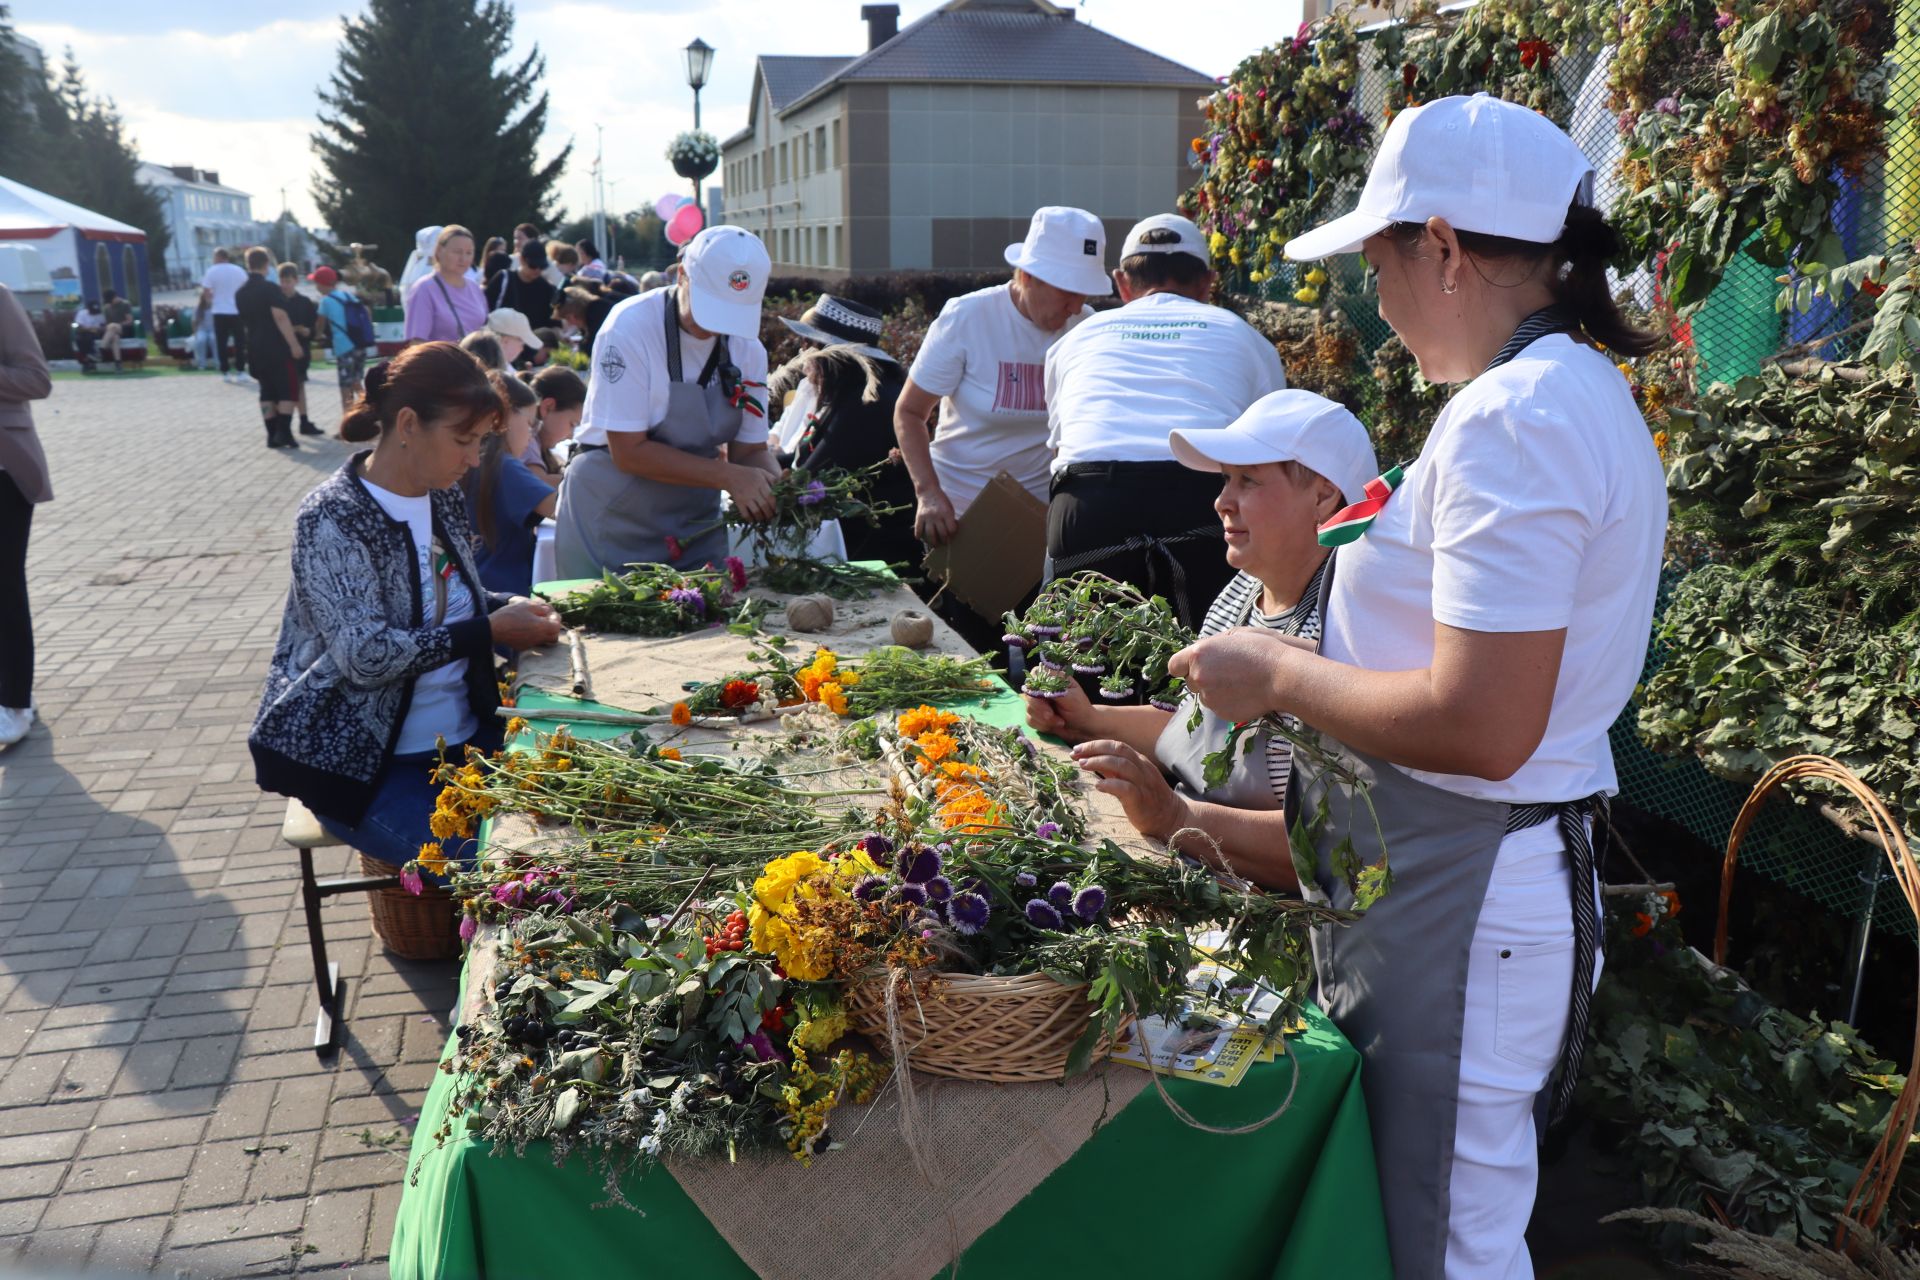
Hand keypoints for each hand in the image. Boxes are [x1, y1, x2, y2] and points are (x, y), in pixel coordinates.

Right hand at [489, 598, 562, 650]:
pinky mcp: (523, 647)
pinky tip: (525, 629)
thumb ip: (541, 609)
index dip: (555, 619)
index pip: (557, 626)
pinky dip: (534, 636)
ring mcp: (531, 644)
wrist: (493, 629)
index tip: (549, 613)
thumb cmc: (510, 615)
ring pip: (544, 640)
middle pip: (554, 636)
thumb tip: (548, 612)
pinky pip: (534, 642)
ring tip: (535, 623)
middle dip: (552, 627)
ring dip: (544, 632)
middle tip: (545, 619)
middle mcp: (539, 638)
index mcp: (542, 627)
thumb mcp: (527, 606)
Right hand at [726, 464, 776, 521]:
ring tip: (764, 519)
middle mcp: (753, 490)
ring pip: (756, 511)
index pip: (771, 497)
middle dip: (770, 514)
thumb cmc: (750, 474)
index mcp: (761, 483)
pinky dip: (751, 519)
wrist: (730, 475)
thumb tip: (786, 486)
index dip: (776, 506)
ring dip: (762, 518)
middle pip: (765, 506)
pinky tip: (753, 520)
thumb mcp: (762, 473)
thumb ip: (774, 479)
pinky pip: (745, 514)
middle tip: (772, 517)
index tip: (778, 510)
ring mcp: (745, 497)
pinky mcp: (738, 502)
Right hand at [914, 486, 958, 545]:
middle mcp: (937, 515)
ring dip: (933, 542)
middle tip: (945, 543)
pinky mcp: (919, 516)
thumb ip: (950, 519)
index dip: (952, 534)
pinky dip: (918, 534)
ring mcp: (927, 517)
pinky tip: (919, 538)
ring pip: (930, 534)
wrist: (928, 491)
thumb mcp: (949, 508)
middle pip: (942, 533)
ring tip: (935, 545)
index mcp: (947, 513)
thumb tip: (951, 532)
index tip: (952, 536)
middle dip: (944, 540)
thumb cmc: (941, 501)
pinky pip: (918, 528)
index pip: (951, 529)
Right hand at [1024, 676, 1096, 741]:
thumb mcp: (1072, 699)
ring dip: (1043, 719)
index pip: (1036, 673)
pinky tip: (1053, 726)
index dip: (1036, 685)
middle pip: (1029, 693)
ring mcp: (1038, 701)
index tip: (1044, 697)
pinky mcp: (1035, 714)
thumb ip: (1057, 691)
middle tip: (1051, 715)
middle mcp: (1043, 688)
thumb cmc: (1081, 710)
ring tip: (1060, 722)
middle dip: (1039, 707)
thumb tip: (1042, 685)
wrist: (1083, 728)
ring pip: (1028, 708)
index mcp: (1054, 678)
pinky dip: (1041, 725)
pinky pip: (1029, 719)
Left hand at [1071, 739, 1188, 841]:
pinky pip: (1126, 788)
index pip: (1116, 745)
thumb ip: (1112, 769)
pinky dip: (1110, 784)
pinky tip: (1097, 786)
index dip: (1095, 745)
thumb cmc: (1147, 798)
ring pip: (1122, 764)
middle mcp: (1142, 768)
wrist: (1170, 817)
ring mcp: (1143, 783)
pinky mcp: (1141, 799)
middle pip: (1118, 749)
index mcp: (1139, 761)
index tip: (1077, 750)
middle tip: (1075, 753)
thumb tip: (1089, 760)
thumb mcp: (1129, 778)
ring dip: (1099, 762)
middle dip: (1095, 748)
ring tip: (1082, 765)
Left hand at [1168, 627, 1312, 724]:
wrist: (1282, 676)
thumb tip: (1201, 655)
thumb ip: (1211, 646)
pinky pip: (1218, 707)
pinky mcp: (1221, 713)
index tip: (1191, 666)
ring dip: (1215, 691)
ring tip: (1239, 682)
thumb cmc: (1261, 650)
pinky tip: (1244, 693)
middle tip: (1224, 673)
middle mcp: (1199, 677)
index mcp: (1198, 655)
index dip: (1183, 666)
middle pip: (1190, 682)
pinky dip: (1227, 702)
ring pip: (1204, 696)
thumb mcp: (1233, 636)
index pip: (1174, 665)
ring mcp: (1209, 697)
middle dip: (1202, 678)